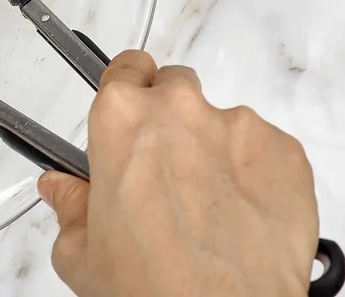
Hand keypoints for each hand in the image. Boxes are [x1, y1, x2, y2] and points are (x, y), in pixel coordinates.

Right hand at [38, 50, 318, 296]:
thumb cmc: (153, 284)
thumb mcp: (80, 252)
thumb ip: (68, 205)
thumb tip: (60, 189)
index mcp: (121, 118)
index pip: (123, 69)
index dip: (125, 92)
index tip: (126, 117)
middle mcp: (180, 109)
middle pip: (173, 88)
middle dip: (168, 121)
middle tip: (162, 171)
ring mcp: (238, 127)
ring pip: (219, 123)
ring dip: (210, 151)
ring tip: (205, 208)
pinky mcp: (284, 153)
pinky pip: (263, 150)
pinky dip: (252, 175)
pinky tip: (239, 216)